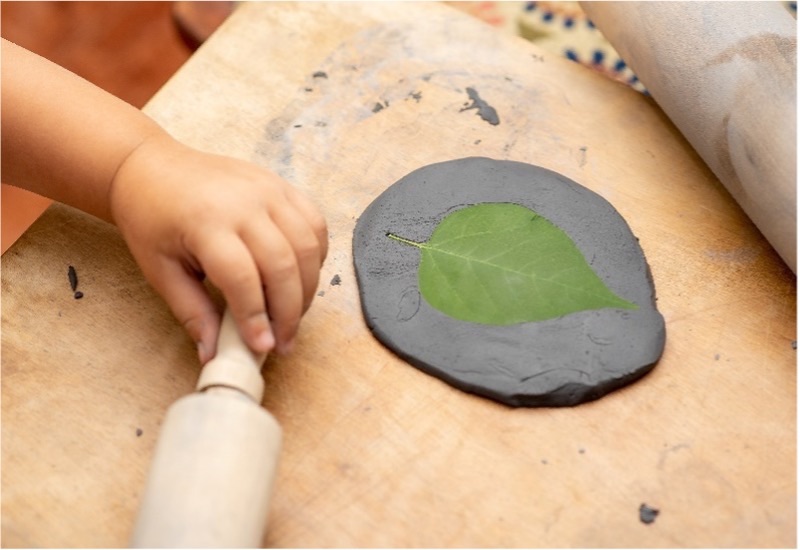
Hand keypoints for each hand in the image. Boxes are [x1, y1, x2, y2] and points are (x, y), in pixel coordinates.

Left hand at [109, 134, 327, 362]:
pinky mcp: (281, 185)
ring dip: (308, 288)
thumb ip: (192, 311)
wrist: (152, 168)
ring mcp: (268, 190)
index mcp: (206, 223)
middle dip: (290, 311)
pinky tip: (301, 277)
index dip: (256, 318)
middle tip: (283, 341)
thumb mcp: (160, 270)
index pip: (242, 278)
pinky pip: (315, 223)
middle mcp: (244, 202)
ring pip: (308, 246)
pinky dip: (317, 255)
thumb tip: (214, 353)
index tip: (263, 346)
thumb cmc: (152, 218)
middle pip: (283, 264)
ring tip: (294, 314)